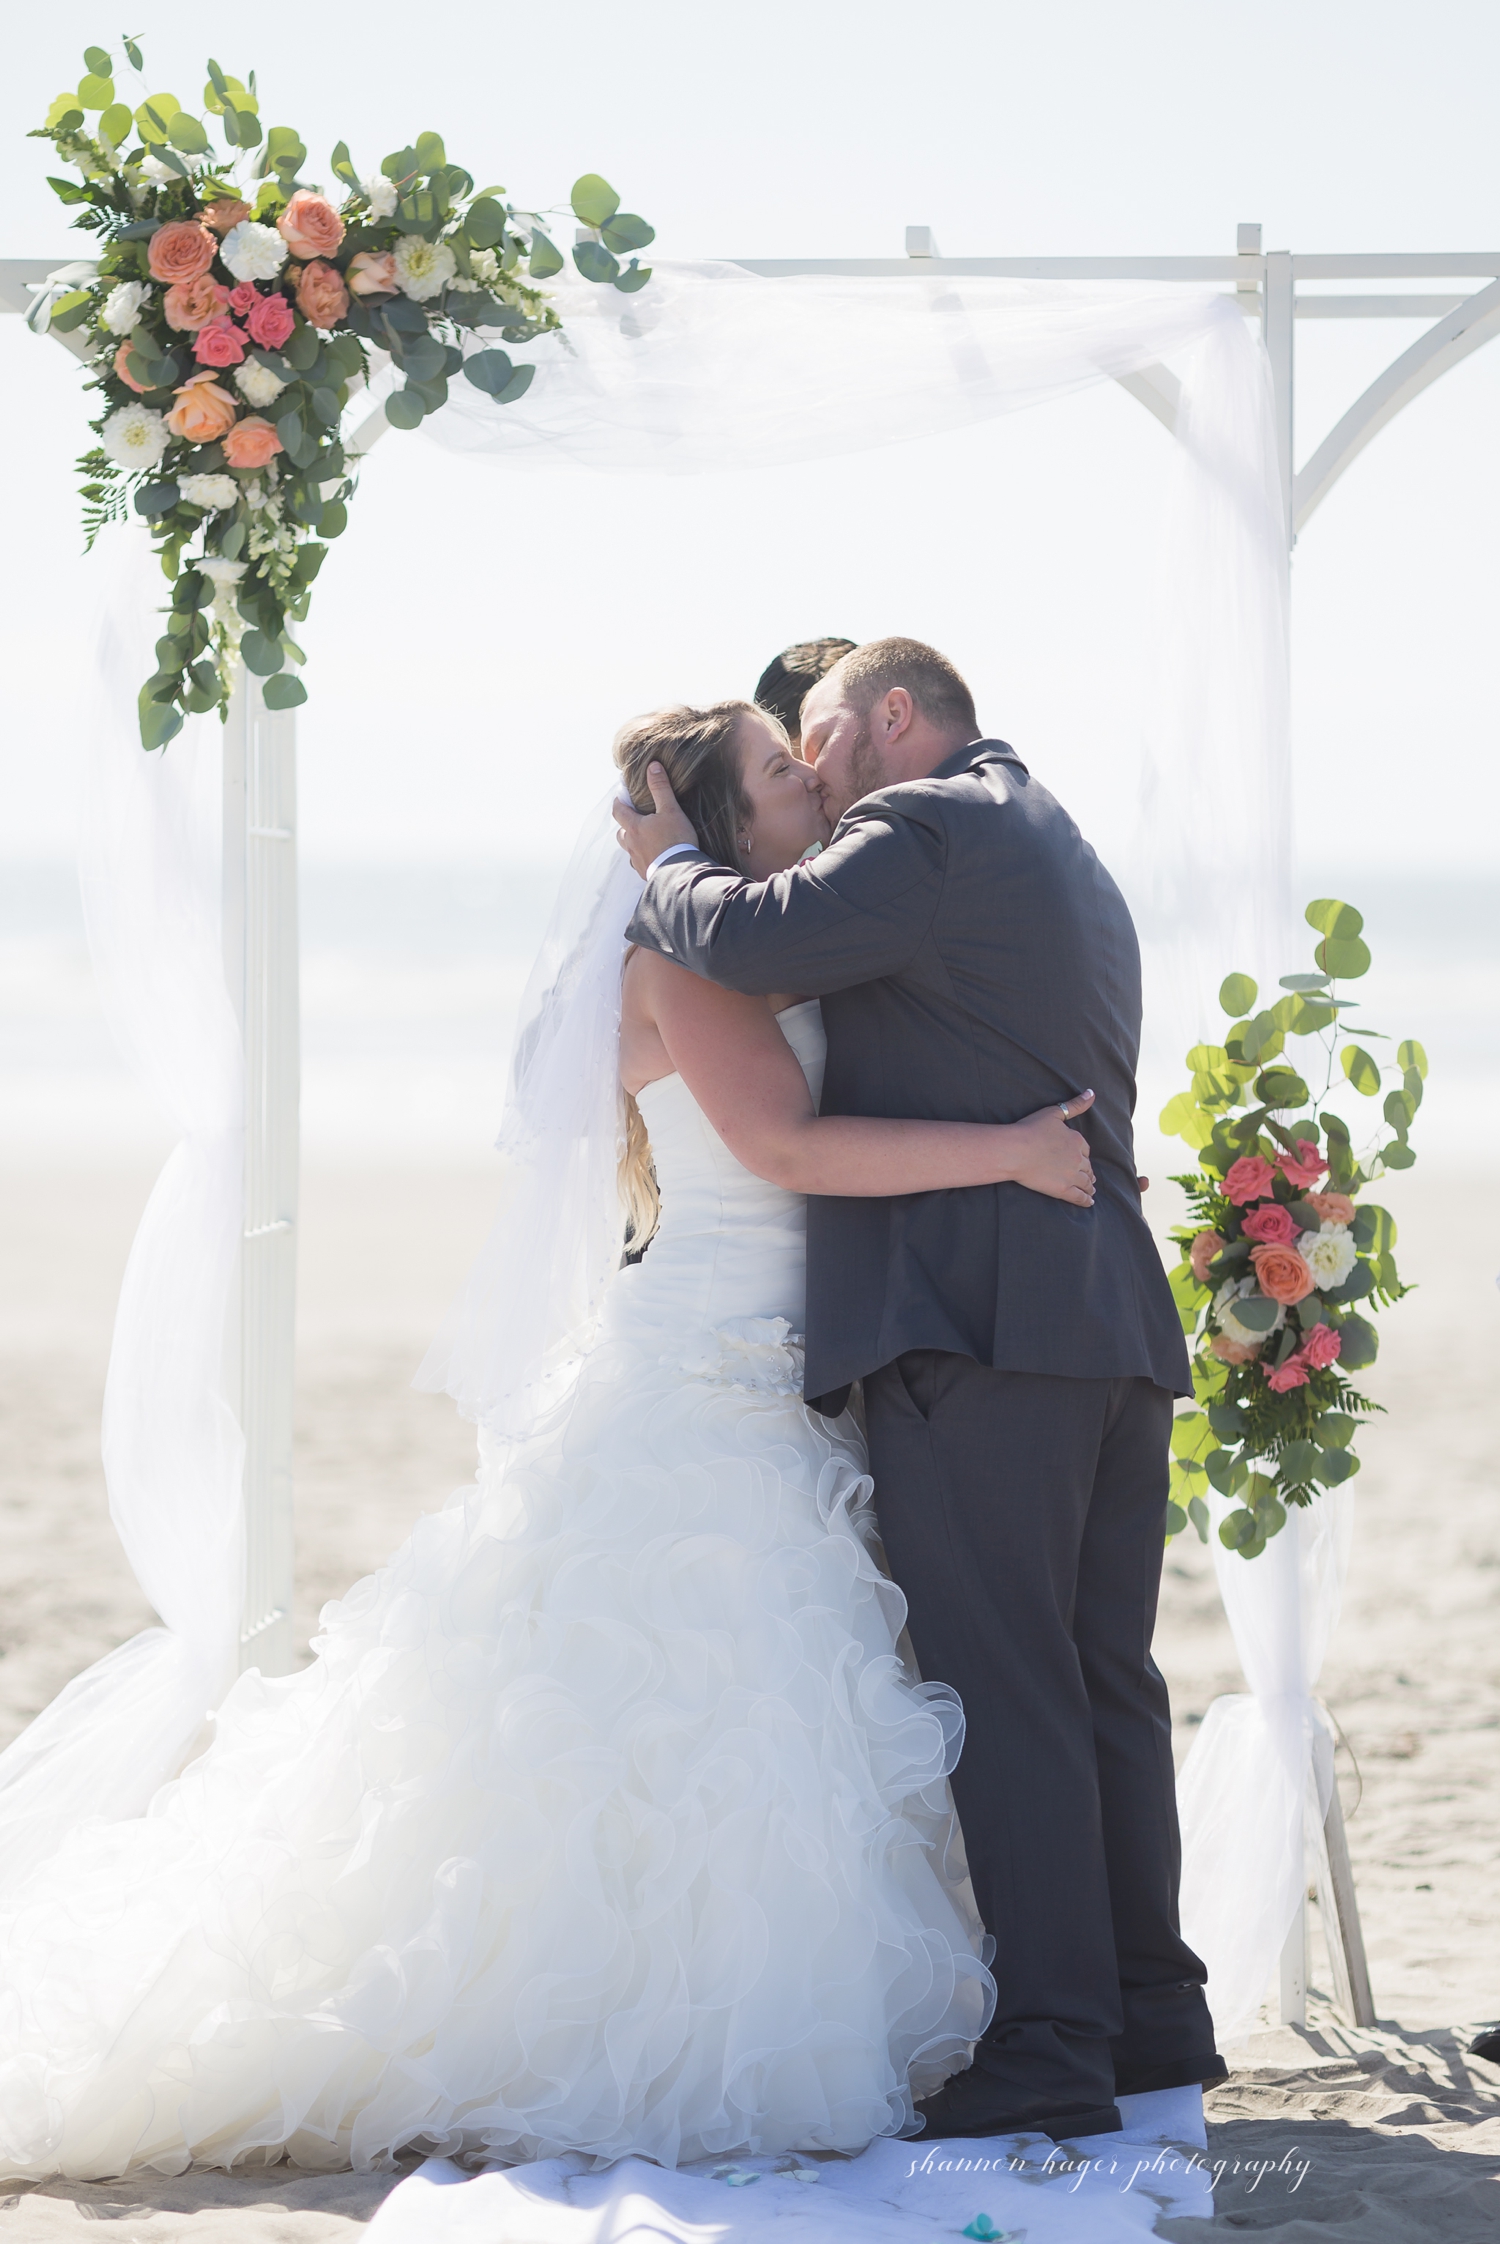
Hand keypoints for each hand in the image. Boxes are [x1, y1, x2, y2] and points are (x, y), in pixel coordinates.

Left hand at [613, 763, 697, 876]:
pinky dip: (644, 858)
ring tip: (646, 839)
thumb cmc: (675, 840)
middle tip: (635, 819)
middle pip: (621, 832)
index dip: (618, 802)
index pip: (618, 811)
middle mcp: (631, 844)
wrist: (680, 873)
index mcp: (634, 827)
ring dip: (634, 843)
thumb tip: (652, 766)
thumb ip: (661, 788)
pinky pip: (640, 864)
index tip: (621, 796)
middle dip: (626, 824)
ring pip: (629, 849)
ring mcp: (637, 861)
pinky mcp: (646, 873)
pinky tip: (654, 857)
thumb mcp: (671, 810)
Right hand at [1000, 1089, 1096, 1205]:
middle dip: (1088, 1172)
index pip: (1085, 1150)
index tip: (1081, 1159)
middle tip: (1089, 1177)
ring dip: (1090, 1186)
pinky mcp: (1063, 1189)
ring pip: (1086, 1182)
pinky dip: (1086, 1200)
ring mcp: (1072, 1175)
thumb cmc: (1031, 1129)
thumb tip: (1092, 1093)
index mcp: (1077, 1140)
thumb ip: (1075, 1105)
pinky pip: (1079, 1197)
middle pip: (1086, 1167)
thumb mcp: (1054, 1112)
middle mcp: (1078, 1159)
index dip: (1083, 1155)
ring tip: (1091, 1190)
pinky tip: (1089, 1202)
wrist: (1016, 1150)